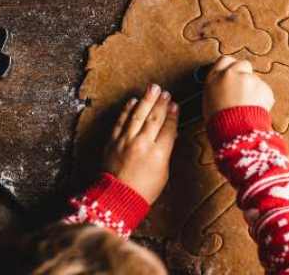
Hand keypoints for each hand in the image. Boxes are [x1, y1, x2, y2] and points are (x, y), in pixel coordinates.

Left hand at [102, 84, 178, 203]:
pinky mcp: (113, 141)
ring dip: (146, 100)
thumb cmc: (143, 190)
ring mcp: (126, 141)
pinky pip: (121, 121)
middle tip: (165, 92)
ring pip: (138, 115)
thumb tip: (171, 135)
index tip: (175, 105)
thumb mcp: (163, 173)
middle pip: (154, 117)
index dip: (173, 114)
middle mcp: (142, 144)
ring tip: (152, 88)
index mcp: (158, 153)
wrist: (117, 199)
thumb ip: (166, 151)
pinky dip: (127, 110)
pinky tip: (132, 101)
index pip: (168, 127)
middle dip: (161, 103)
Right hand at [202, 56, 273, 120]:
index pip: (225, 60)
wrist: (235, 132)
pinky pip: (265, 90)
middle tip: (244, 90)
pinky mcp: (263, 87)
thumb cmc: (219, 122)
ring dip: (254, 89)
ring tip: (248, 107)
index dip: (231, 67)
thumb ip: (218, 88)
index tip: (234, 74)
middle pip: (243, 64)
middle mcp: (231, 74)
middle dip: (245, 74)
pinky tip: (256, 110)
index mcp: (215, 77)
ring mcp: (249, 79)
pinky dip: (263, 98)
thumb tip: (226, 86)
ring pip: (255, 79)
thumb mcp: (209, 101)